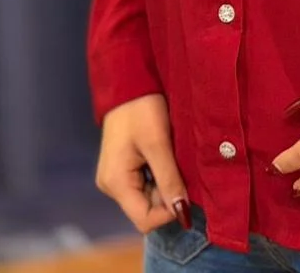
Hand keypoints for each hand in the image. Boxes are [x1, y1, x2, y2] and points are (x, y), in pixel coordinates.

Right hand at [96, 93, 190, 233]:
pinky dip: (159, 173)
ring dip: (165, 182)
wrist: (128, 79)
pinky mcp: (122, 166)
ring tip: (172, 155)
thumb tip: (182, 213)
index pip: (144, 219)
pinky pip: (145, 181)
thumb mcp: (158, 143)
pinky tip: (165, 153)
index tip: (187, 189)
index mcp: (116, 183)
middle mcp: (112, 185)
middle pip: (146, 208)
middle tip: (179, 164)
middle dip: (168, 193)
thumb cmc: (141, 107)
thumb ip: (169, 179)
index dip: (169, 212)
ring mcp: (116, 176)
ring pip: (148, 195)